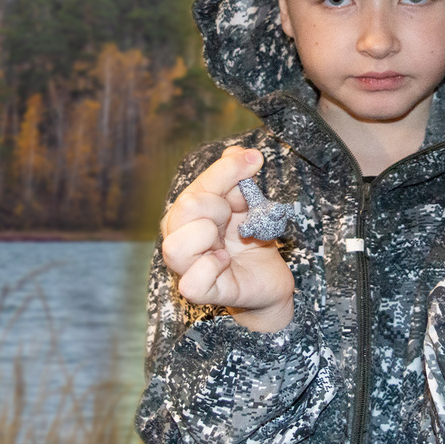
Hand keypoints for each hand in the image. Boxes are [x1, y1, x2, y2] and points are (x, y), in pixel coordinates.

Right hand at [161, 146, 294, 331]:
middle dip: (221, 206)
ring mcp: (185, 266)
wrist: (268, 277)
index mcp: (185, 212)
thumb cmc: (250, 239)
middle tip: (236, 216)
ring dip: (209, 236)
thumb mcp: (248, 202)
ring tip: (227, 242)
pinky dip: (212, 267)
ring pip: (176, 246)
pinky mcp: (199, 291)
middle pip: (186, 207)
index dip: (227, 170)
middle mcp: (177, 236)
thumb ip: (237, 176)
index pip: (197, 186)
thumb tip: (236, 151)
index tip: (254, 161)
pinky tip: (226, 261)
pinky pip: (192, 281)